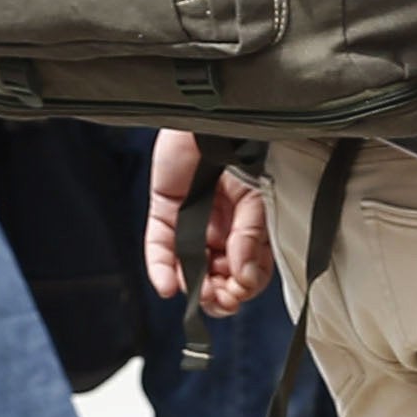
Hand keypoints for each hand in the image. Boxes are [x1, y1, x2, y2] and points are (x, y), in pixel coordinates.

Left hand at [148, 130, 276, 310]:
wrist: (217, 117)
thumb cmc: (247, 150)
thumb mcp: (258, 199)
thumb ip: (250, 238)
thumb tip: (243, 276)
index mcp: (249, 230)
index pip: (248, 272)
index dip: (244, 288)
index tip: (239, 293)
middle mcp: (221, 230)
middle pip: (217, 277)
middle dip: (219, 294)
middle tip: (220, 300)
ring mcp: (192, 222)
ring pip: (187, 267)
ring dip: (193, 288)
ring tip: (200, 295)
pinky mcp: (165, 210)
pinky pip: (158, 245)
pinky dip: (160, 268)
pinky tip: (167, 286)